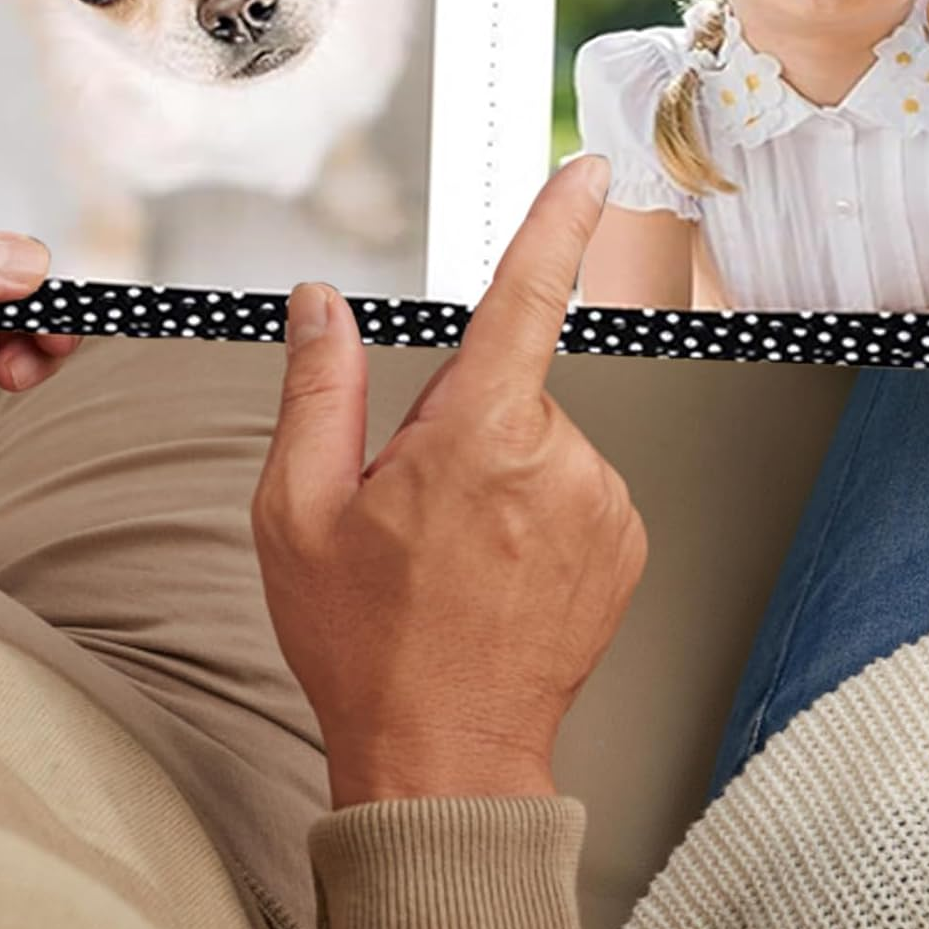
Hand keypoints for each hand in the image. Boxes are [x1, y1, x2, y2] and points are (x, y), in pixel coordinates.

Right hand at [252, 154, 647, 806]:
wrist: (445, 756)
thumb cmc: (367, 645)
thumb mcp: (301, 510)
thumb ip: (320, 389)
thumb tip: (324, 307)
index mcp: (477, 435)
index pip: (525, 297)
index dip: (556, 223)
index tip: (585, 171)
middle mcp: (559, 459)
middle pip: (507, 385)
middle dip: (458, 423)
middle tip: (416, 510)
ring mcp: (604, 504)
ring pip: (541, 437)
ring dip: (499, 469)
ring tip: (455, 553)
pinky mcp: (627, 540)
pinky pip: (576, 483)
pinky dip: (539, 505)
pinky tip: (499, 567)